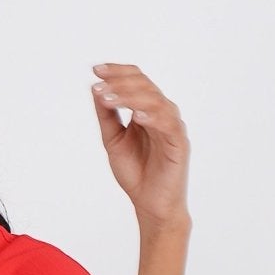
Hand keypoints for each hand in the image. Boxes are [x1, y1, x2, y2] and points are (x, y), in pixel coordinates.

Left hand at [89, 63, 190, 229]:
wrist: (150, 204)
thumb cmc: (136, 173)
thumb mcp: (113, 140)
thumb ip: (107, 116)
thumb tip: (95, 90)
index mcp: (146, 109)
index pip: (135, 80)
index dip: (117, 72)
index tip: (96, 70)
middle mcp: (161, 113)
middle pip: (144, 85)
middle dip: (120, 82)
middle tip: (99, 85)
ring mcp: (171, 126)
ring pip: (155, 100)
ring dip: (130, 97)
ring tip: (108, 99)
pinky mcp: (179, 143)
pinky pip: (168, 124)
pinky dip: (153, 116)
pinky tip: (137, 116)